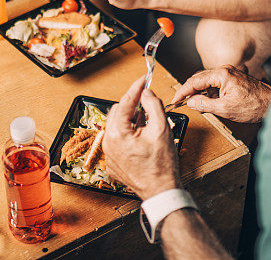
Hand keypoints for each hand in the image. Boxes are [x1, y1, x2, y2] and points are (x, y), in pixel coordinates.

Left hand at [103, 77, 180, 199]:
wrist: (161, 191)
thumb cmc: (162, 166)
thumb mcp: (161, 129)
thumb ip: (153, 105)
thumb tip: (146, 93)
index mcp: (117, 133)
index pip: (124, 102)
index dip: (136, 88)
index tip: (143, 79)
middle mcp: (108, 143)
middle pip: (118, 112)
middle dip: (133, 105)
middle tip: (148, 103)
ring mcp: (109, 154)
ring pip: (117, 126)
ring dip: (131, 120)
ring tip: (148, 123)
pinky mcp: (113, 161)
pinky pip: (118, 140)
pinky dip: (128, 133)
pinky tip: (142, 137)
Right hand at [172, 65, 270, 122]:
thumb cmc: (253, 105)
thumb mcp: (225, 108)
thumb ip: (204, 104)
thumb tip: (190, 102)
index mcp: (221, 74)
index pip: (194, 81)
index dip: (182, 91)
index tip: (175, 99)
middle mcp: (224, 70)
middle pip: (199, 79)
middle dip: (190, 91)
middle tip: (182, 103)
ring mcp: (229, 74)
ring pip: (207, 82)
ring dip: (200, 93)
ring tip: (197, 106)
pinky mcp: (233, 79)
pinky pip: (215, 84)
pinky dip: (209, 93)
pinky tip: (209, 103)